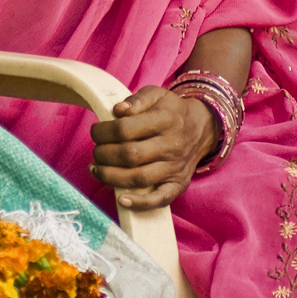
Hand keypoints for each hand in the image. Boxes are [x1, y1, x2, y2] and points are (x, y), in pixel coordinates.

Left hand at [88, 85, 218, 210]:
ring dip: (112, 177)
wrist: (202, 127)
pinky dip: (140, 203)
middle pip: (129, 155)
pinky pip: (160, 199)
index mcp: (164, 121)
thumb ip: (136, 100)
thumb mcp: (156, 94)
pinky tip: (122, 200)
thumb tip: (117, 110)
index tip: (95, 132)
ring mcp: (175, 168)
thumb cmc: (171, 110)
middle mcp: (171, 146)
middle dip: (103, 155)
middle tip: (95, 151)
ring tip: (96, 170)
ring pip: (139, 178)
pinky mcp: (179, 184)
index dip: (103, 132)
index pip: (125, 129)